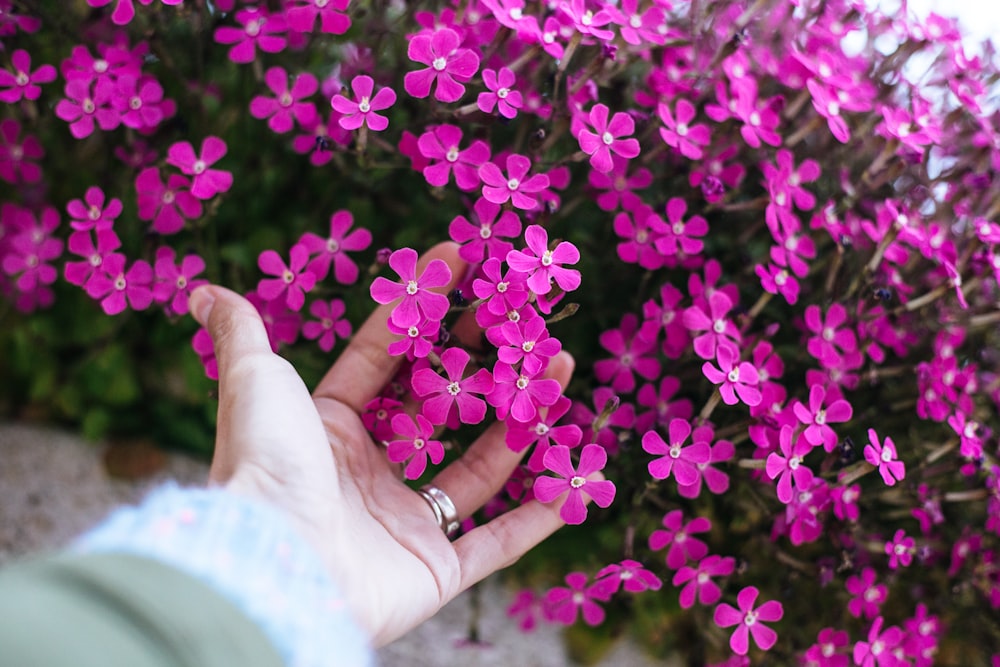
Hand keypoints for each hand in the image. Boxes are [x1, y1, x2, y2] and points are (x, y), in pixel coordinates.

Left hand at [189, 242, 574, 645]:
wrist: (275, 567)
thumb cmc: (265, 465)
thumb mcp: (252, 382)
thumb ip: (241, 333)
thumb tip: (201, 291)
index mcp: (330, 427)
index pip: (389, 355)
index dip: (424, 305)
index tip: (460, 258)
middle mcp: (370, 473)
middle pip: (443, 407)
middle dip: (486, 361)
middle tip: (523, 318)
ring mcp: (405, 523)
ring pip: (480, 467)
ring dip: (522, 421)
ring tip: (560, 370)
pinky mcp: (435, 572)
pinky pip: (498, 542)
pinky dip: (537, 517)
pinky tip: (572, 477)